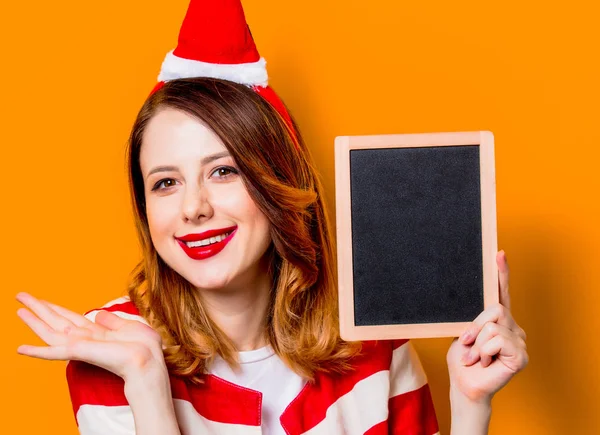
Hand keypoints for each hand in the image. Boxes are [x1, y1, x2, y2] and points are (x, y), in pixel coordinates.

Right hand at [16, 292, 165, 381]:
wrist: (147, 360)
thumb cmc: (143, 347)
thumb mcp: (128, 327)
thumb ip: (110, 321)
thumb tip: (98, 314)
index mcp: (96, 333)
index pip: (69, 318)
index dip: (54, 308)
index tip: (40, 300)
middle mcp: (84, 339)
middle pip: (55, 321)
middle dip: (38, 308)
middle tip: (20, 296)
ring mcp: (79, 346)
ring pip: (50, 331)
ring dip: (33, 320)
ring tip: (18, 309)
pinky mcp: (78, 352)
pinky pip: (53, 352)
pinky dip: (36, 351)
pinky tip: (20, 348)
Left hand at [446, 250, 528, 404]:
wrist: (463, 383)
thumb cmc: (462, 360)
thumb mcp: (464, 332)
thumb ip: (472, 318)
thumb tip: (469, 303)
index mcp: (497, 320)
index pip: (501, 293)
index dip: (501, 273)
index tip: (499, 253)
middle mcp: (512, 326)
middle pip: (495, 308)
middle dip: (475, 326)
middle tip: (468, 344)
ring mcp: (518, 340)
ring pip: (493, 325)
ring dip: (477, 343)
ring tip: (476, 357)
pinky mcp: (521, 355)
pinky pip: (497, 340)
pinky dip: (483, 352)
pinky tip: (486, 363)